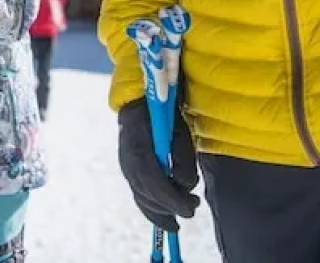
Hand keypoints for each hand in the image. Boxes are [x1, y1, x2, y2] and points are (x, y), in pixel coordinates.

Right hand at [118, 97, 199, 230]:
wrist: (138, 102)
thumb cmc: (163, 115)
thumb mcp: (179, 131)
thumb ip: (183, 158)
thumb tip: (186, 185)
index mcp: (138, 149)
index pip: (152, 182)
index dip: (171, 200)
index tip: (189, 211)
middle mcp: (127, 162)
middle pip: (147, 195)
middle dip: (171, 208)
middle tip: (193, 208)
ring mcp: (126, 168)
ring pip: (142, 199)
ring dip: (163, 211)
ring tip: (185, 208)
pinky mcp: (128, 171)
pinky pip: (139, 196)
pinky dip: (153, 209)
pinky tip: (166, 216)